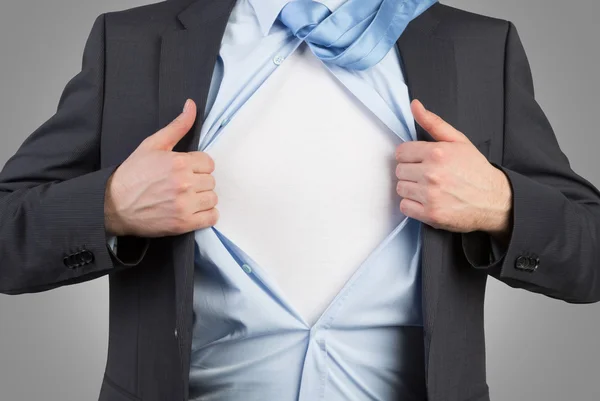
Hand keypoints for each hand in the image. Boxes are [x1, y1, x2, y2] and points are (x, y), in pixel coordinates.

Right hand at [104, 99, 218, 236]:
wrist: (114, 205)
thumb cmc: (132, 174)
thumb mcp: (152, 145)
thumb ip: (177, 126)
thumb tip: (191, 105)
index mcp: (179, 162)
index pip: (209, 163)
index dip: (198, 167)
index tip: (186, 171)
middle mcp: (184, 183)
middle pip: (211, 181)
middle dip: (199, 182)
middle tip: (182, 186)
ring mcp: (185, 204)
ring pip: (213, 198)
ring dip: (203, 199)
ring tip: (186, 198)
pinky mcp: (184, 223)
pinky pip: (212, 217)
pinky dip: (206, 215)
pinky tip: (192, 211)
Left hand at [395, 99, 511, 234]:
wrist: (495, 200)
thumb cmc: (476, 170)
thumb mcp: (458, 141)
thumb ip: (433, 123)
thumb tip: (414, 105)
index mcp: (437, 153)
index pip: (401, 152)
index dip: (410, 157)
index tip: (420, 161)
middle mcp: (432, 173)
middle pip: (399, 171)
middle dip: (411, 172)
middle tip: (427, 175)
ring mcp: (431, 195)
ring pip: (400, 188)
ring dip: (411, 189)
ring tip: (428, 188)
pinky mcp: (431, 214)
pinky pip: (405, 207)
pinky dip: (413, 205)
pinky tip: (427, 201)